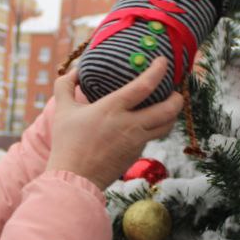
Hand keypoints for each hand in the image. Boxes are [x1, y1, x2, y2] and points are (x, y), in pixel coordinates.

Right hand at [45, 58, 183, 190]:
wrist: (74, 178)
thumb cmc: (66, 143)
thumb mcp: (62, 110)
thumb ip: (65, 85)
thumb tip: (76, 71)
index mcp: (113, 108)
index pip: (144, 86)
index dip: (158, 71)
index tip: (164, 61)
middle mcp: (130, 124)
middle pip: (168, 109)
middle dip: (177, 98)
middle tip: (176, 91)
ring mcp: (136, 141)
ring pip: (167, 126)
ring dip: (172, 114)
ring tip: (168, 106)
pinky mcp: (137, 154)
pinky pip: (152, 137)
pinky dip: (155, 128)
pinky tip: (149, 123)